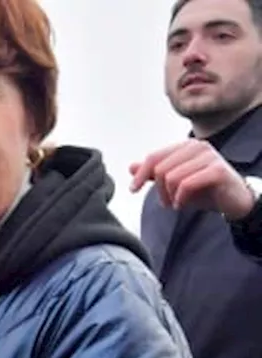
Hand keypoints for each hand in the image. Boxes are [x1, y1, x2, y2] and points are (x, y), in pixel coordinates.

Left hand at [130, 139, 256, 218]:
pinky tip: (183, 205)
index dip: (140, 174)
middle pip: (160, 168)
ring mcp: (209, 157)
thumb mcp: (175, 181)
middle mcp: (198, 146)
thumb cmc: (204, 189)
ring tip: (176, 203)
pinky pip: (186, 184)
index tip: (133, 190)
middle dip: (158, 190)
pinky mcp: (217, 170)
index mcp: (186, 146)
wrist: (233, 200)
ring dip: (169, 196)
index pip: (154, 157)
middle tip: (165, 203)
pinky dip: (180, 199)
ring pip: (171, 177)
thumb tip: (131, 167)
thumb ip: (154, 173)